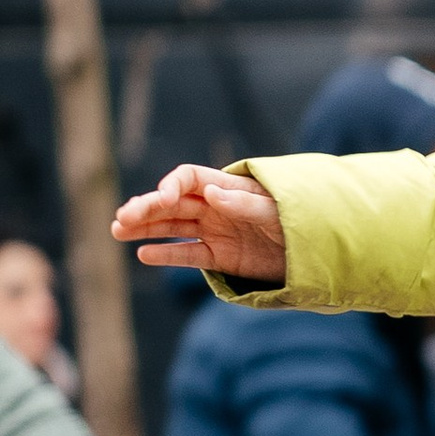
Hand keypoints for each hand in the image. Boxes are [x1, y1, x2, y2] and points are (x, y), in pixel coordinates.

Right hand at [112, 164, 285, 282]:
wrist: (317, 251)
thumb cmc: (298, 222)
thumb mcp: (275, 212)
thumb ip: (245, 204)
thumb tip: (212, 194)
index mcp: (227, 187)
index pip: (188, 178)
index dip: (172, 185)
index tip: (162, 197)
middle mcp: (215, 206)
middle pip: (173, 203)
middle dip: (147, 208)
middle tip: (122, 218)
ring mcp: (215, 231)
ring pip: (173, 227)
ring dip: (146, 228)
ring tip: (117, 230)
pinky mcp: (220, 256)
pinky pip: (188, 254)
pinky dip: (167, 255)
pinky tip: (143, 254)